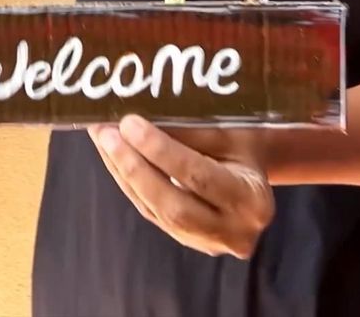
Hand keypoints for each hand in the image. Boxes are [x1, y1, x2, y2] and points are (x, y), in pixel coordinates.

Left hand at [89, 116, 274, 258]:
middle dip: (134, 167)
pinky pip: (152, 212)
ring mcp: (210, 243)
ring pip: (157, 211)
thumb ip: (191, 131)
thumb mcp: (229, 129)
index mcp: (253, 199)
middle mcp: (235, 231)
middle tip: (106, 132)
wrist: (256, 169)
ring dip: (124, 173)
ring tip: (103, 138)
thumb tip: (139, 117)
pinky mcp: (188, 241)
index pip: (199, 176)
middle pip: (173, 205)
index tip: (129, 123)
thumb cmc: (245, 140)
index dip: (161, 151)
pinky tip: (113, 156)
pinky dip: (130, 183)